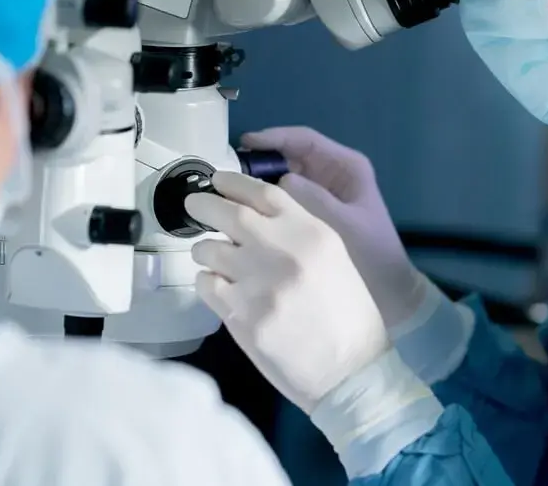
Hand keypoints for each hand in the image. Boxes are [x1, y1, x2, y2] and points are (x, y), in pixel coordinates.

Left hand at [187, 171, 389, 413]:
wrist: (352, 369)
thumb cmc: (346, 312)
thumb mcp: (332, 256)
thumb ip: (296, 231)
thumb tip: (251, 214)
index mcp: (311, 233)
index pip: (264, 193)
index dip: (234, 182)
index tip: (217, 179)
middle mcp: (283, 252)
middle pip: (229, 214)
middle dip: (204, 205)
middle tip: (194, 203)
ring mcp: (259, 285)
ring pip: (209, 250)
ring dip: (205, 250)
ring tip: (212, 258)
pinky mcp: (242, 317)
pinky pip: (206, 286)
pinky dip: (207, 282)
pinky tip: (217, 288)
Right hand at [241, 127, 425, 329]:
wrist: (389, 291)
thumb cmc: (372, 253)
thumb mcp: (343, 223)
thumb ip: (312, 198)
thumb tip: (279, 180)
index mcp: (346, 167)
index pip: (304, 140)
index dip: (273, 138)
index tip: (245, 143)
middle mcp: (331, 174)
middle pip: (289, 156)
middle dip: (260, 161)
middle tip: (228, 172)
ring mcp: (321, 194)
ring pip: (283, 177)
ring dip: (259, 182)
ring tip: (229, 190)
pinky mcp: (312, 214)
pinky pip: (285, 200)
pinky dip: (265, 202)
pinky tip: (244, 212)